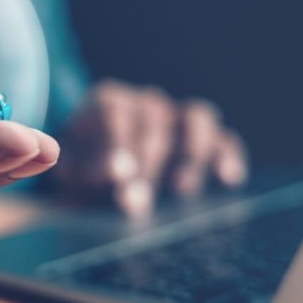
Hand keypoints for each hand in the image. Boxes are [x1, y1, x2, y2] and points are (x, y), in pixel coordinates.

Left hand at [56, 79, 246, 216]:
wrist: (101, 180)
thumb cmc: (85, 172)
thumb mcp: (74, 172)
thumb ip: (91, 170)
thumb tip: (119, 174)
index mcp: (106, 101)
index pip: (113, 110)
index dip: (118, 141)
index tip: (121, 174)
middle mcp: (145, 102)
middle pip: (153, 120)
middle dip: (147, 163)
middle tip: (139, 201)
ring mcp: (179, 116)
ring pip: (196, 119)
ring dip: (191, 153)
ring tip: (181, 190)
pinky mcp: (207, 139)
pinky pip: (224, 140)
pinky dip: (228, 157)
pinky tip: (227, 179)